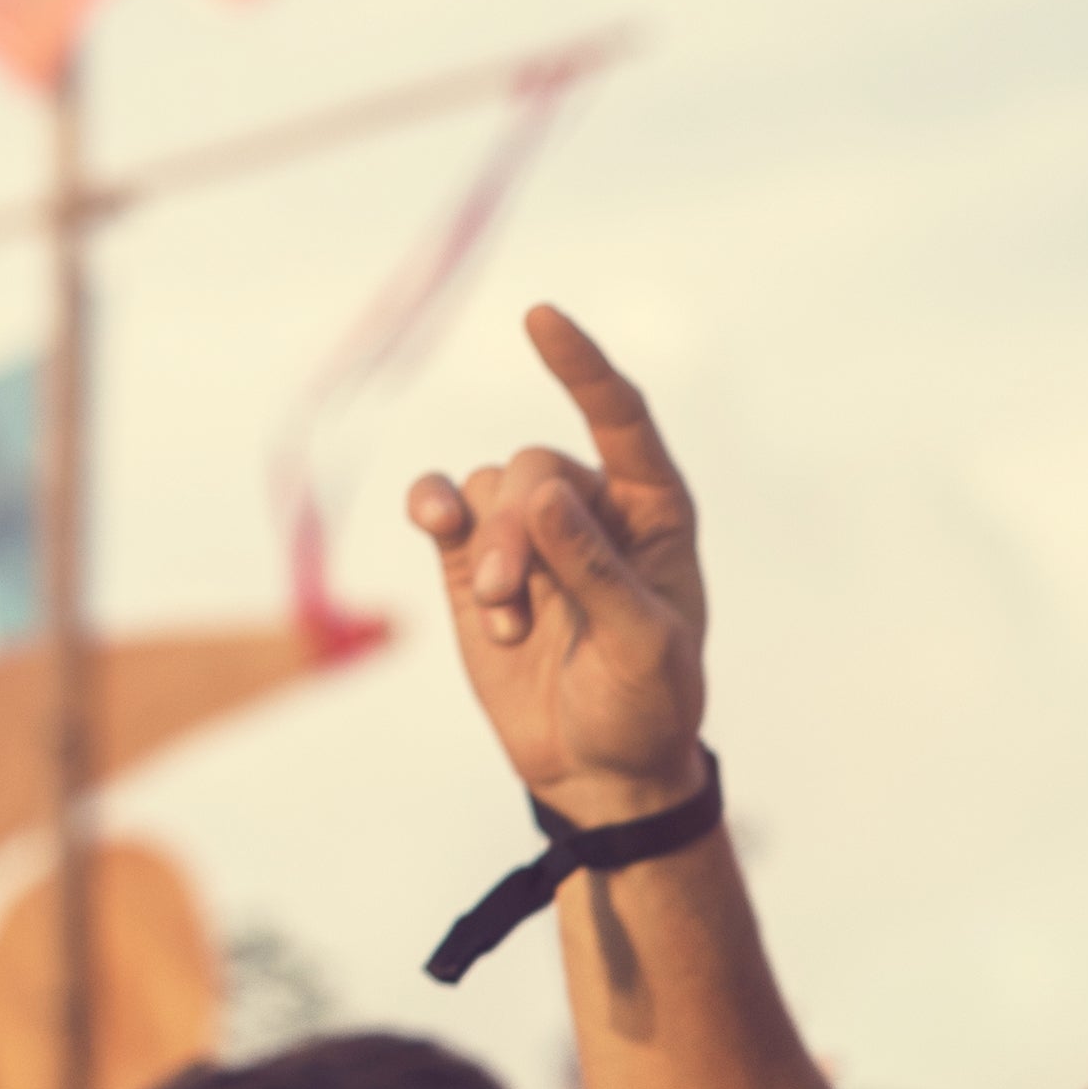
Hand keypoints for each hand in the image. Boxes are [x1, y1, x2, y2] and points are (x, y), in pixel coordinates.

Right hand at [405, 306, 710, 827]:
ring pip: (486, 490)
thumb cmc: (644, 707)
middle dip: (513, 532)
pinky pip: (442, 504)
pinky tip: (432, 520)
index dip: (583, 367)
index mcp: (655, 514)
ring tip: (506, 625)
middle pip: (533, 470)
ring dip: (483, 552)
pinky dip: (432, 508)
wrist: (601, 770)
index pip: (622, 419)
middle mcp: (592, 508)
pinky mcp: (473, 559)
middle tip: (506, 602)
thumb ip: (595, 571)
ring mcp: (529, 530)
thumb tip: (545, 495)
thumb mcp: (641, 648)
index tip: (539, 318)